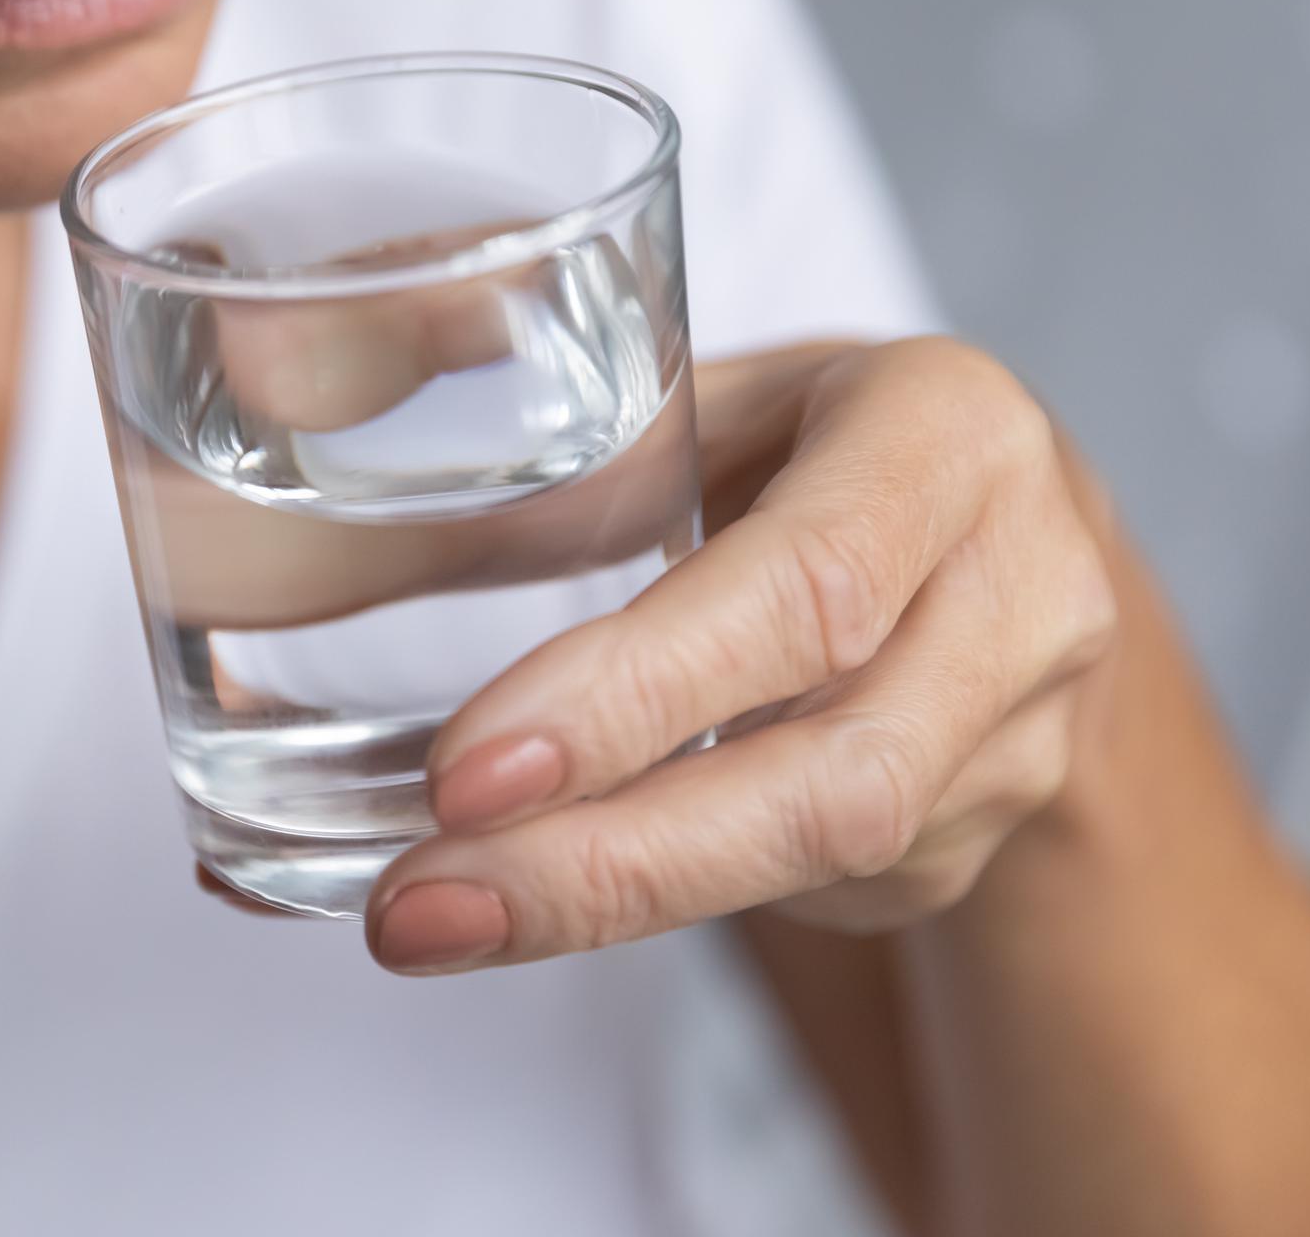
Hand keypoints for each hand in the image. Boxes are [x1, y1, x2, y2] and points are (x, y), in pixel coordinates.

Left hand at [361, 338, 1120, 972]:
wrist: (1011, 534)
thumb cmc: (819, 439)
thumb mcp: (716, 391)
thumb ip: (556, 436)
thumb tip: (288, 473)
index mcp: (950, 435)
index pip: (806, 585)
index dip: (638, 694)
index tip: (468, 771)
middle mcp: (1021, 596)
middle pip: (831, 778)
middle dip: (606, 861)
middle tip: (420, 902)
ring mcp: (1014, 744)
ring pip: (817, 861)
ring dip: (606, 904)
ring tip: (431, 918)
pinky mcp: (967, 845)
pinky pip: (801, 894)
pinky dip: (648, 901)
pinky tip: (526, 895)